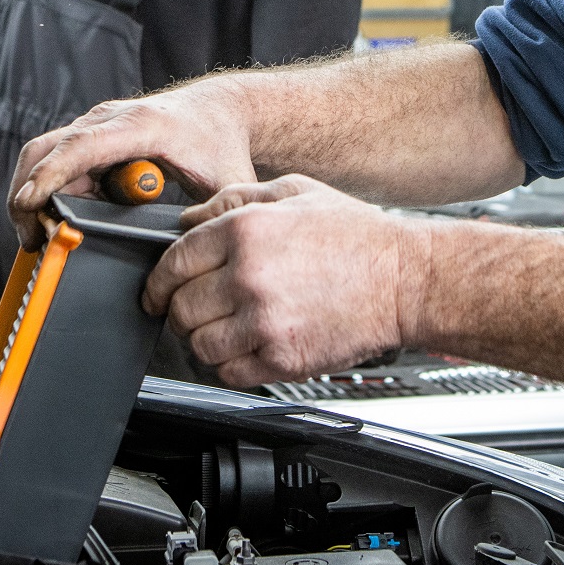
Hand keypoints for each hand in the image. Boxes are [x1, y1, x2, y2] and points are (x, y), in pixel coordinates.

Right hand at [8, 77, 257, 245]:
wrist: (220, 112)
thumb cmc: (221, 145)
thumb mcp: (226, 185)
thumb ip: (211, 219)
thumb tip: (187, 258)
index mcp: (142, 125)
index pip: (82, 146)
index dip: (51, 174)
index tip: (28, 204)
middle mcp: (110, 119)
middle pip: (48, 149)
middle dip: (28, 193)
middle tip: (31, 241)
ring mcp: (97, 127)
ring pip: (44, 155)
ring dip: (34, 195)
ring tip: (39, 240)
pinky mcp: (92, 138)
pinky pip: (57, 162)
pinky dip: (47, 191)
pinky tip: (56, 223)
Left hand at [141, 177, 419, 386]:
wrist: (406, 281)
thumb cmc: (356, 236)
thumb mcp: (294, 192)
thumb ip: (233, 199)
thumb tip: (188, 220)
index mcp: (246, 230)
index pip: (173, 263)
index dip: (157, 282)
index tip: (157, 292)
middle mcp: (248, 276)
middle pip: (180, 308)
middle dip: (180, 311)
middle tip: (196, 309)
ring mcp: (265, 321)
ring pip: (198, 345)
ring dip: (203, 340)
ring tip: (224, 329)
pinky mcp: (282, 358)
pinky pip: (228, 373)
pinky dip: (228, 365)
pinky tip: (246, 346)